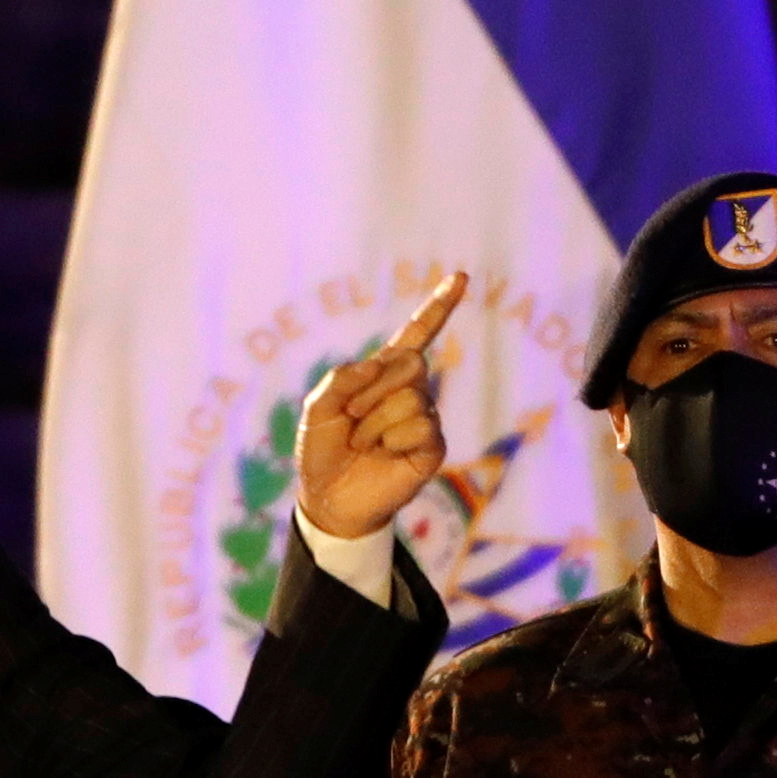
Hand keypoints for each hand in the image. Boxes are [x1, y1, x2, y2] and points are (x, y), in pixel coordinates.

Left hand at [295, 273, 466, 547]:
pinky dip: (392, 440)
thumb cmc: (323, 453)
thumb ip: (340, 378)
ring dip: (375, 422)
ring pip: (410, 398)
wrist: (329, 500)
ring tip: (363, 444)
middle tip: (352, 418)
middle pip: (411, 363)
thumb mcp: (316, 409)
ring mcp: (424, 418)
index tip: (460, 277)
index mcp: (383, 374)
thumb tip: (379, 363)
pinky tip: (384, 455)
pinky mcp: (432, 446)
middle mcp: (410, 391)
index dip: (438, 307)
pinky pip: (420, 426)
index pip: (416, 334)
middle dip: (372, 390)